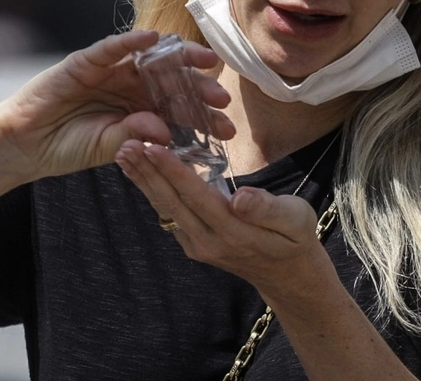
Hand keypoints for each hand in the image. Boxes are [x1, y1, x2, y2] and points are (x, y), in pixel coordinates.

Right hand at [0, 31, 233, 182]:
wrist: (25, 144)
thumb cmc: (67, 146)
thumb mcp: (108, 147)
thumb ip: (135, 136)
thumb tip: (165, 130)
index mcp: (138, 108)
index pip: (177, 107)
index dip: (203, 114)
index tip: (227, 126)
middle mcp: (129, 86)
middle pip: (171, 80)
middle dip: (199, 87)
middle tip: (223, 97)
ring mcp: (109, 71)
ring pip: (149, 59)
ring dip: (177, 58)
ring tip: (204, 60)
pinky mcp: (85, 61)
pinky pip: (111, 47)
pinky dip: (130, 41)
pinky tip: (153, 38)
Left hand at [115, 140, 321, 290]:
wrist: (286, 275)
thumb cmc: (294, 238)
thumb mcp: (296, 220)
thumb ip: (267, 208)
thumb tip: (241, 197)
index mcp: (234, 232)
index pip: (197, 197)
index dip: (173, 171)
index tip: (152, 147)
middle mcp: (208, 242)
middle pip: (171, 203)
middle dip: (147, 172)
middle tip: (125, 145)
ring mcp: (197, 245)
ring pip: (165, 208)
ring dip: (143, 180)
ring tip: (124, 154)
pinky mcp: (192, 243)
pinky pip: (169, 212)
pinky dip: (153, 189)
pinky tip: (141, 170)